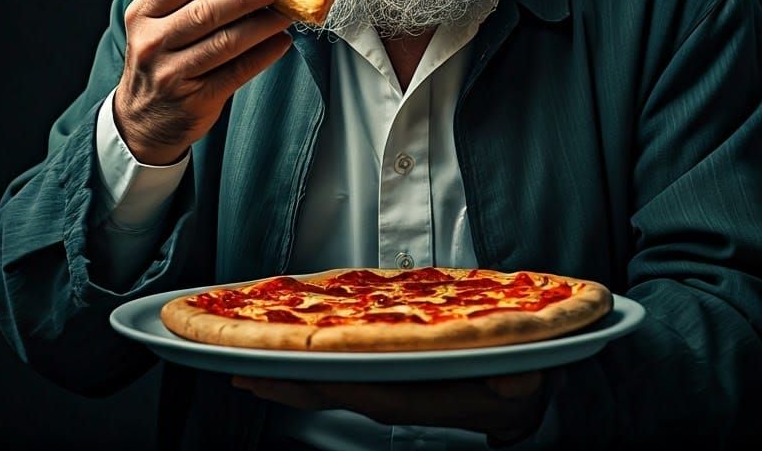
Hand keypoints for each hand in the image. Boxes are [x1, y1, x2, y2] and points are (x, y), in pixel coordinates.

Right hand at [114, 0, 291, 163]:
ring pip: (225, 42)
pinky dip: (264, 54)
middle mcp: (152, 43)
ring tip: (286, 12)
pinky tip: (282, 41)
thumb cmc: (163, 60)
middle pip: (205, 12)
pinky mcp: (195, 100)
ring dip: (261, 24)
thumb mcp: (160, 26)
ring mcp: (171, 74)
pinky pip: (237, 72)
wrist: (143, 121)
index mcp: (142, 15)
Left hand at [231, 370, 545, 443]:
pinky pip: (336, 376)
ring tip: (248, 367)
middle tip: (240, 370)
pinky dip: (307, 369)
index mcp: (414, 395)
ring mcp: (382, 390)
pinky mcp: (381, 381)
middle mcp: (390, 396)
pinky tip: (288, 359)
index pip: (358, 391)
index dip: (319, 382)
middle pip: (328, 390)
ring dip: (288, 378)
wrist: (512, 401)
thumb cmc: (511, 383)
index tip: (282, 369)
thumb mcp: (520, 380)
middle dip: (285, 382)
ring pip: (326, 385)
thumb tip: (510, 377)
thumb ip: (514, 379)